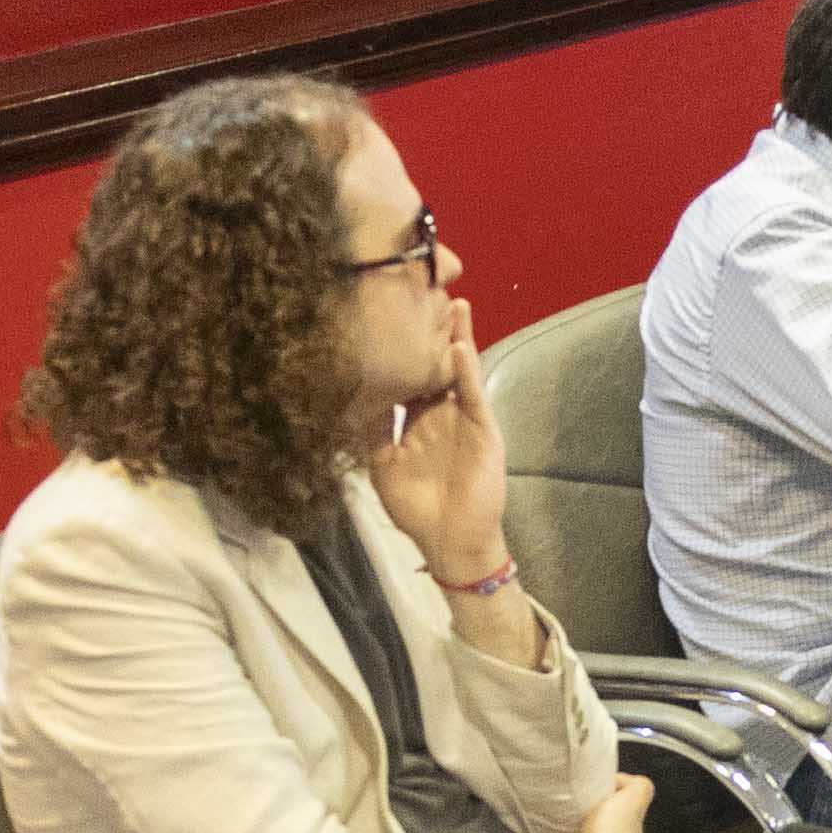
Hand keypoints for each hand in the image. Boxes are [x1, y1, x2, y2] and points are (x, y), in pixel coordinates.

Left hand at [368, 314, 518, 582]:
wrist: (449, 541)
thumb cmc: (418, 508)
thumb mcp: (382, 465)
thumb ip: (371, 431)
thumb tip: (349, 397)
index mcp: (418, 418)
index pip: (410, 374)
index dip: (401, 347)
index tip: (386, 315)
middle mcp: (442, 412)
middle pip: (437, 362)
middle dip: (433, 330)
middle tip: (426, 291)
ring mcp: (464, 418)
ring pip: (460, 370)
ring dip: (458, 337)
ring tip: (454, 303)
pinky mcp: (482, 430)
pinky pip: (473, 396)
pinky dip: (466, 372)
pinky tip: (458, 348)